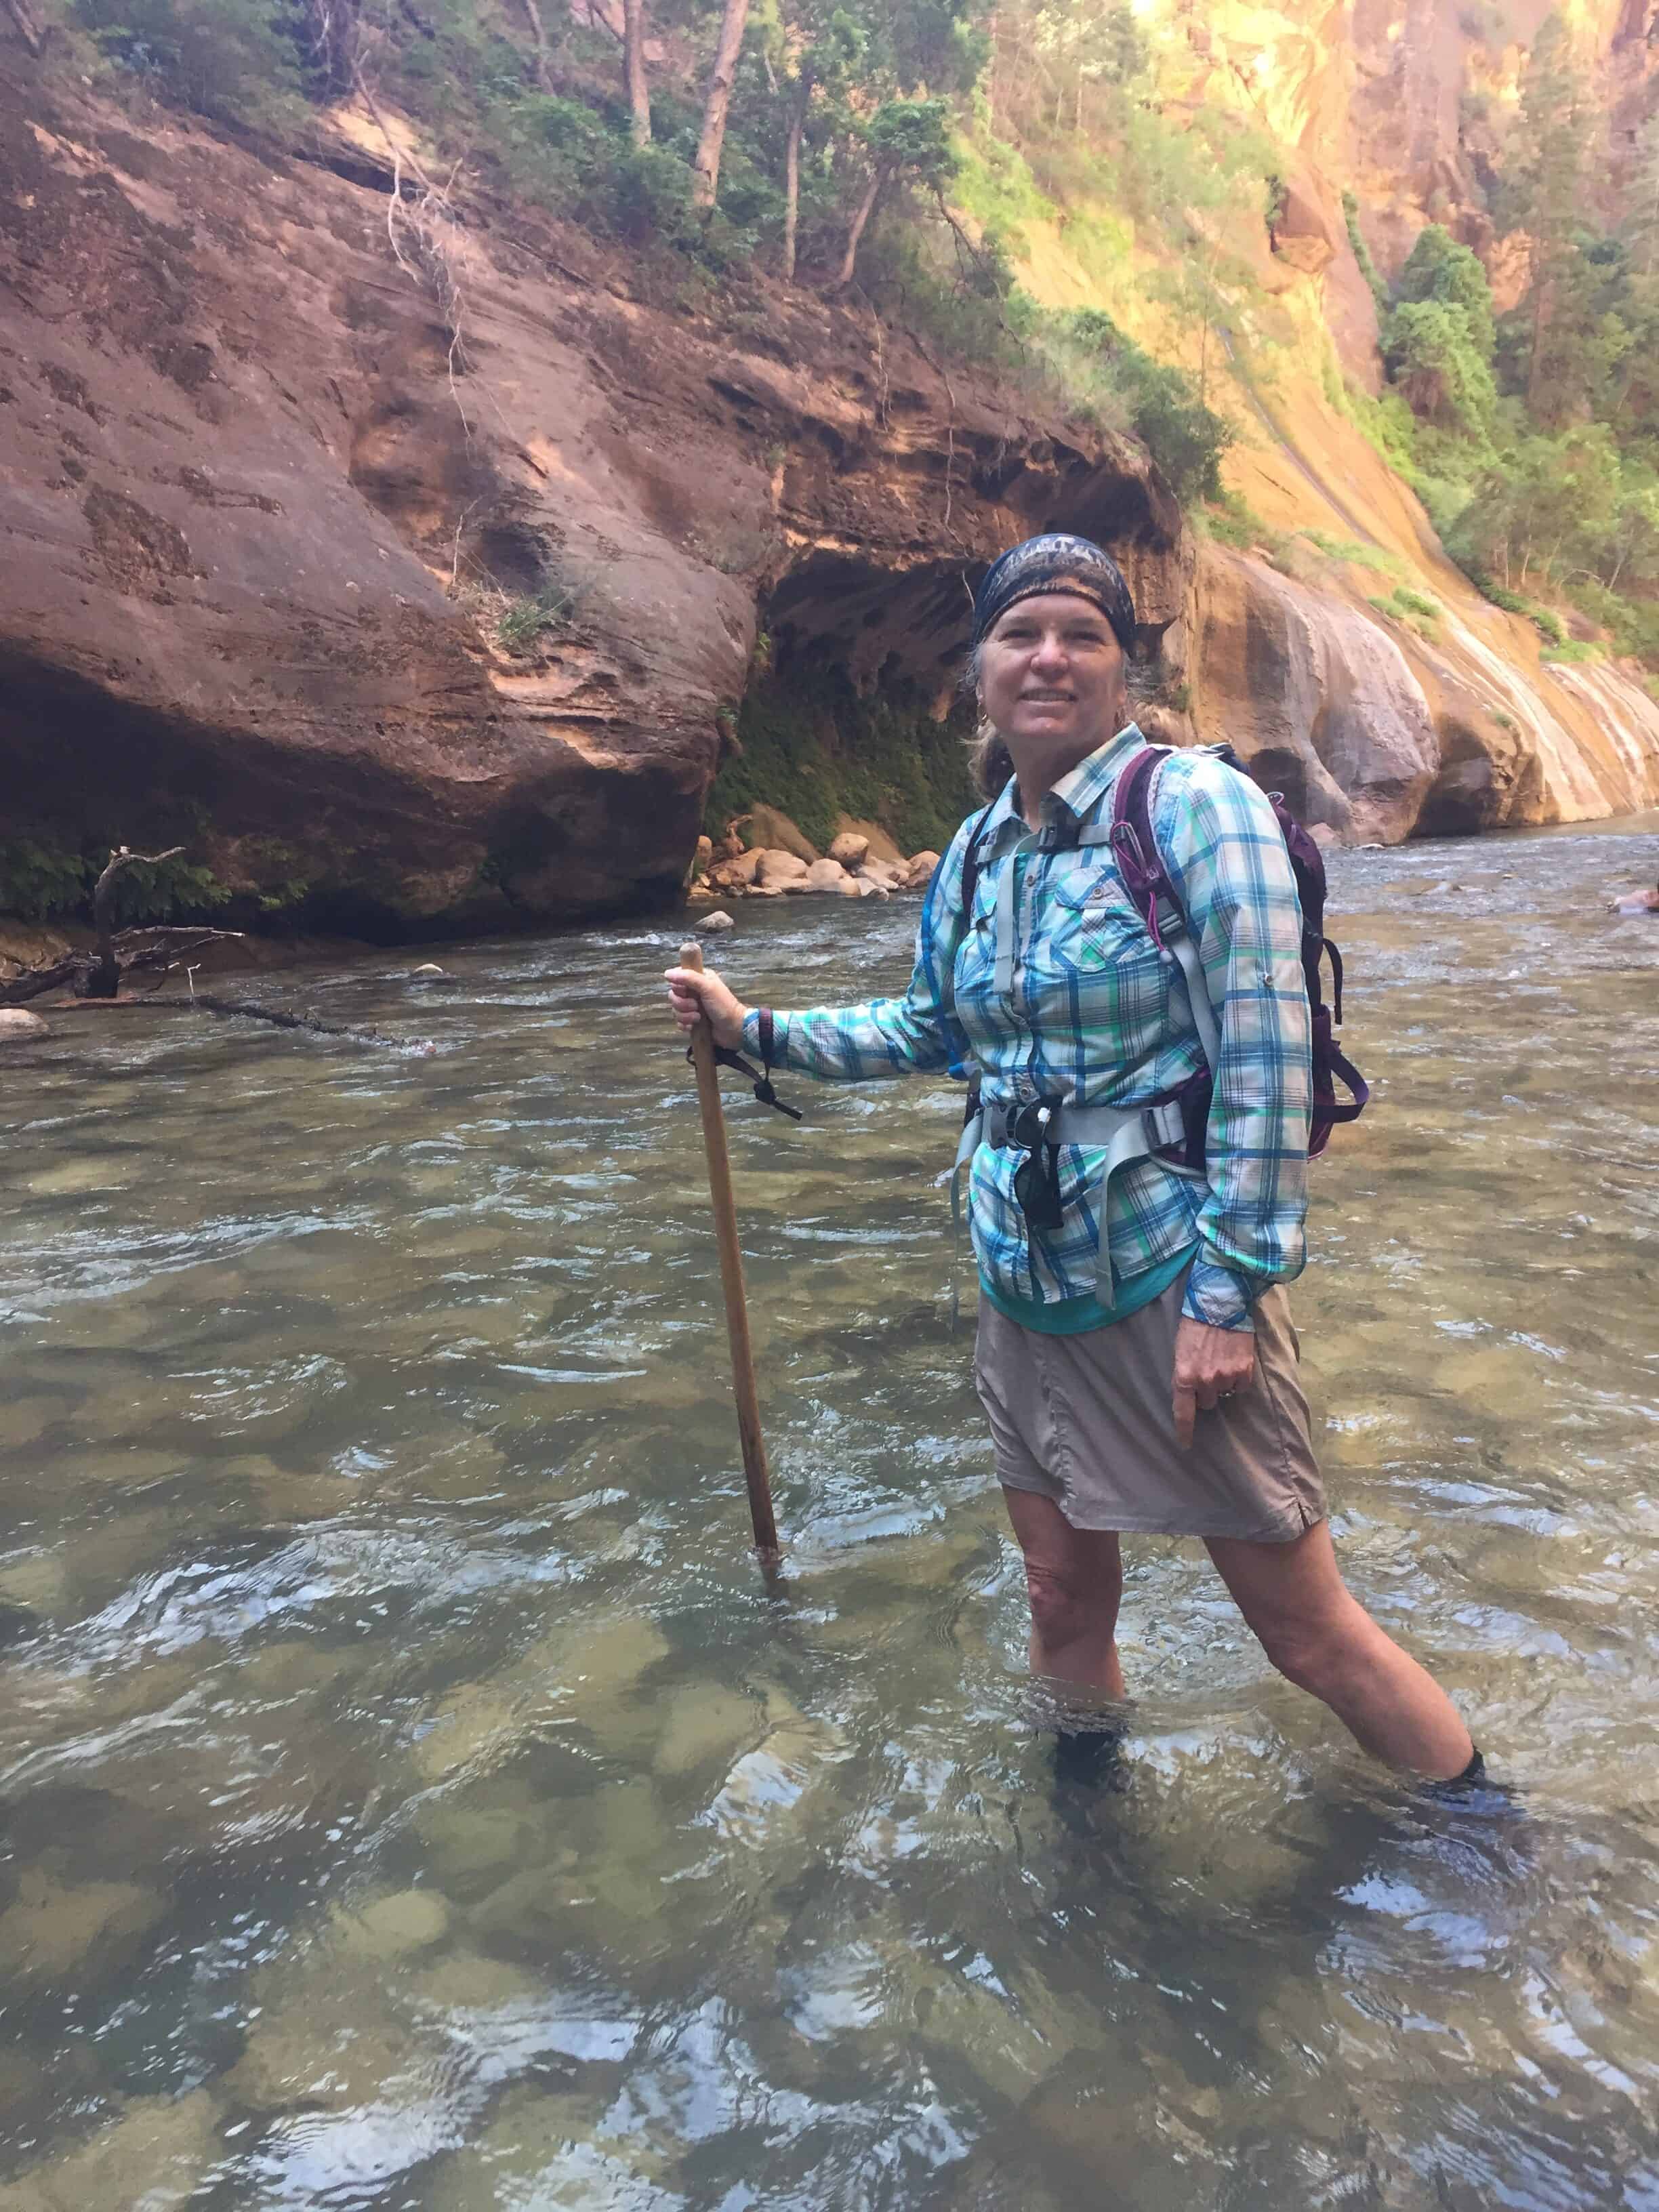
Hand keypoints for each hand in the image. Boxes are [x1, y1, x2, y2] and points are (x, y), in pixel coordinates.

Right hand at [665, 965, 748, 1050]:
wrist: (734, 1029)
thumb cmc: (724, 1005)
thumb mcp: (708, 987)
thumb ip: (689, 977)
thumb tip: (667, 973)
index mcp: (698, 979)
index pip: (677, 978)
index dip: (678, 986)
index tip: (686, 991)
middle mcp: (694, 991)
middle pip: (673, 995)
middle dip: (682, 1004)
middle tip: (696, 1006)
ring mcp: (692, 1007)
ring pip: (675, 1010)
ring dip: (685, 1016)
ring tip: (699, 1018)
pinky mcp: (691, 1021)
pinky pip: (679, 1022)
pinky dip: (685, 1025)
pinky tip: (694, 1026)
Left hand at [1171, 1316, 1255, 1449]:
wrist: (1219, 1304)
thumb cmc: (1194, 1324)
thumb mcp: (1180, 1350)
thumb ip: (1184, 1373)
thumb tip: (1190, 1391)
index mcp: (1184, 1376)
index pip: (1183, 1412)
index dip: (1184, 1430)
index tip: (1185, 1444)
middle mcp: (1205, 1381)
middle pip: (1207, 1402)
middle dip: (1206, 1390)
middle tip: (1207, 1370)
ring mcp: (1225, 1377)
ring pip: (1225, 1392)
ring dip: (1223, 1381)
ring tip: (1220, 1359)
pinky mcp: (1244, 1370)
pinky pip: (1241, 1386)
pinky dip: (1239, 1377)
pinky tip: (1234, 1359)